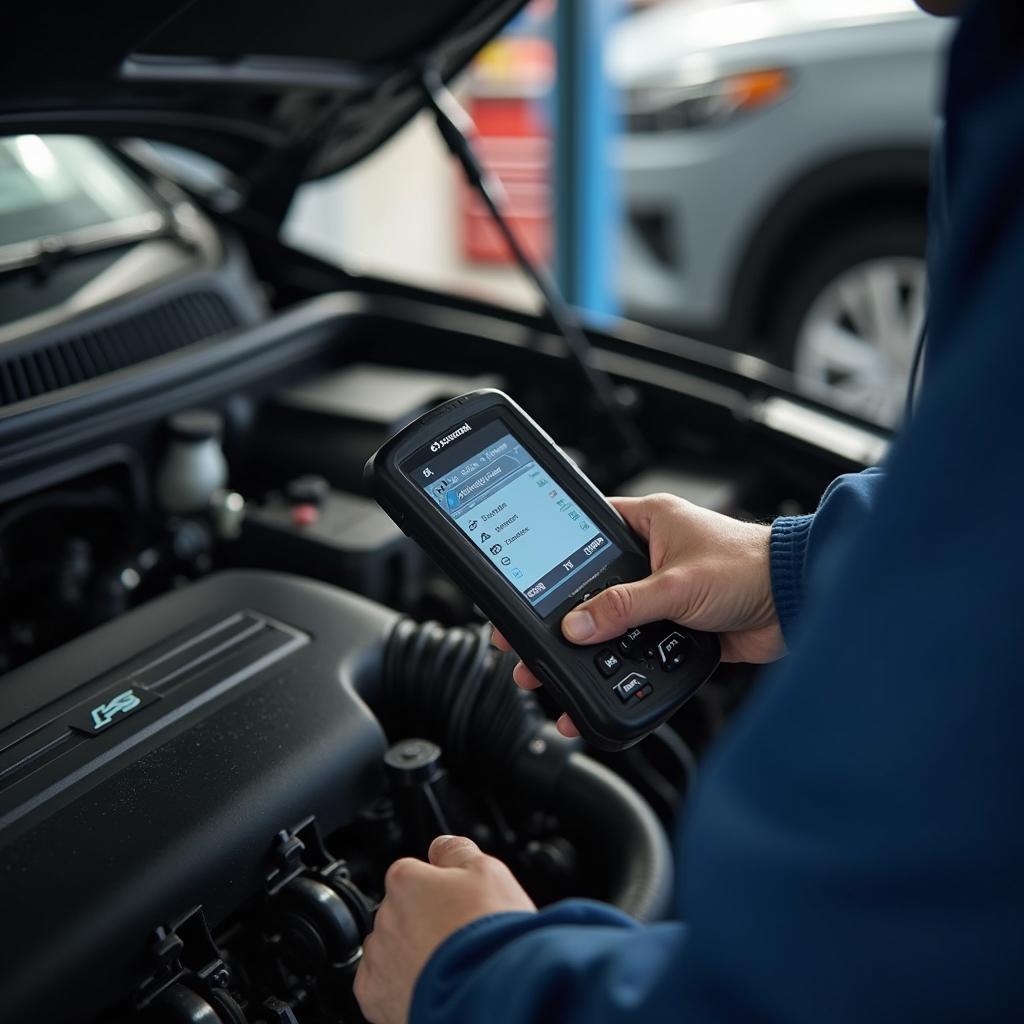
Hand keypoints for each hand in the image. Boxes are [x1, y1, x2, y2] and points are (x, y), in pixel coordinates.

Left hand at [354, 835, 535, 1023]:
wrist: (489, 994)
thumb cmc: (489, 935)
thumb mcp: (488, 871)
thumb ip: (457, 851)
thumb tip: (441, 845)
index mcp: (406, 880)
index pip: (414, 873)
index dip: (441, 889)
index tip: (460, 904)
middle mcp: (385, 916)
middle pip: (404, 911)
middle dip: (425, 921)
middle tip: (459, 937)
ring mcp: (379, 958)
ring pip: (392, 947)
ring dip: (412, 953)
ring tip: (448, 965)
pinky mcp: (375, 998)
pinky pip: (382, 984)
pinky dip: (400, 986)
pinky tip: (430, 984)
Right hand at [493, 494, 783, 736]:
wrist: (799, 601)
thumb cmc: (751, 567)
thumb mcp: (677, 584)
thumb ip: (624, 606)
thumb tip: (578, 625)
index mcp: (646, 524)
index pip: (581, 535)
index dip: (547, 561)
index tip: (518, 587)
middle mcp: (650, 556)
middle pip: (589, 588)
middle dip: (559, 620)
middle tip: (525, 644)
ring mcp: (662, 594)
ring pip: (613, 623)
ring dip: (590, 649)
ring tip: (553, 674)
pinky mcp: (676, 627)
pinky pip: (638, 648)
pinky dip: (621, 666)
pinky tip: (600, 686)